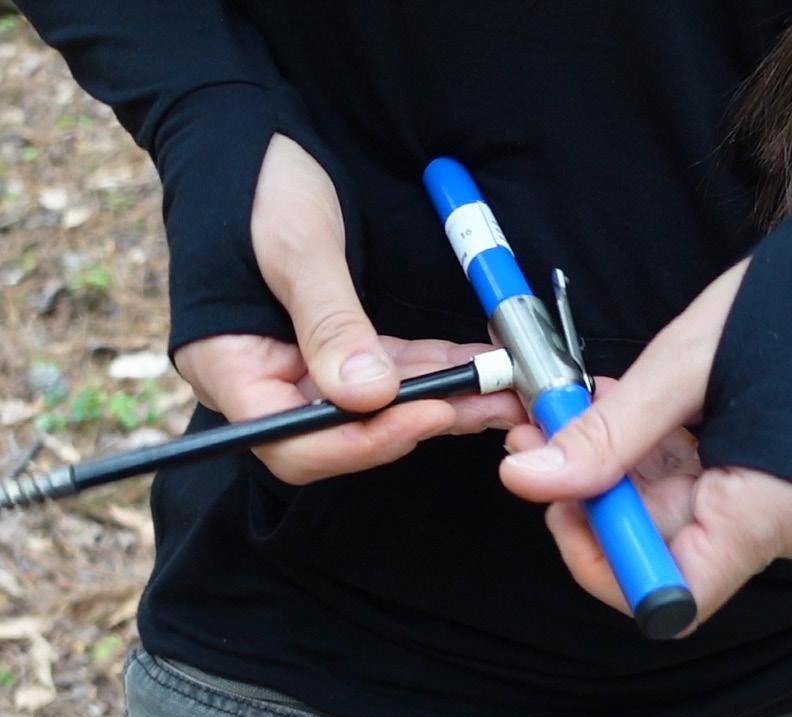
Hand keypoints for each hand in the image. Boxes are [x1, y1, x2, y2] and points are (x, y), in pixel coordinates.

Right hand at [175, 135, 524, 483]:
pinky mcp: (337, 349)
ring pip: (375, 409)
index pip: (292, 444)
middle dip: (415, 422)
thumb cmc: (257, 184)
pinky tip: (478, 363)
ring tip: (501, 387)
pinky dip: (433, 371)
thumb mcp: (297, 248)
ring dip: (438, 399)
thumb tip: (368, 395)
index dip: (361, 443)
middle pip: (340, 436)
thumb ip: (330, 322)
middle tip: (485, 401)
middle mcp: (265, 382)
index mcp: (231, 368)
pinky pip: (387, 374)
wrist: (252, 138)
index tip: (424, 415)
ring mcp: (303, 368)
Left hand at [500, 260, 791, 630]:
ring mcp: (774, 505)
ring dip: (608, 465)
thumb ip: (609, 433)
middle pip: (658, 545)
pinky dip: (644, 453)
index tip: (561, 505)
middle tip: (542, 436)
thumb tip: (531, 478)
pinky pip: (690, 485)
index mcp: (776, 508)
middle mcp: (780, 524)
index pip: (672, 595)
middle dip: (588, 492)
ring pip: (666, 510)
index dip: (602, 564)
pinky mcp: (765, 480)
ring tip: (568, 408)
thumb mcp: (690, 363)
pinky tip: (612, 409)